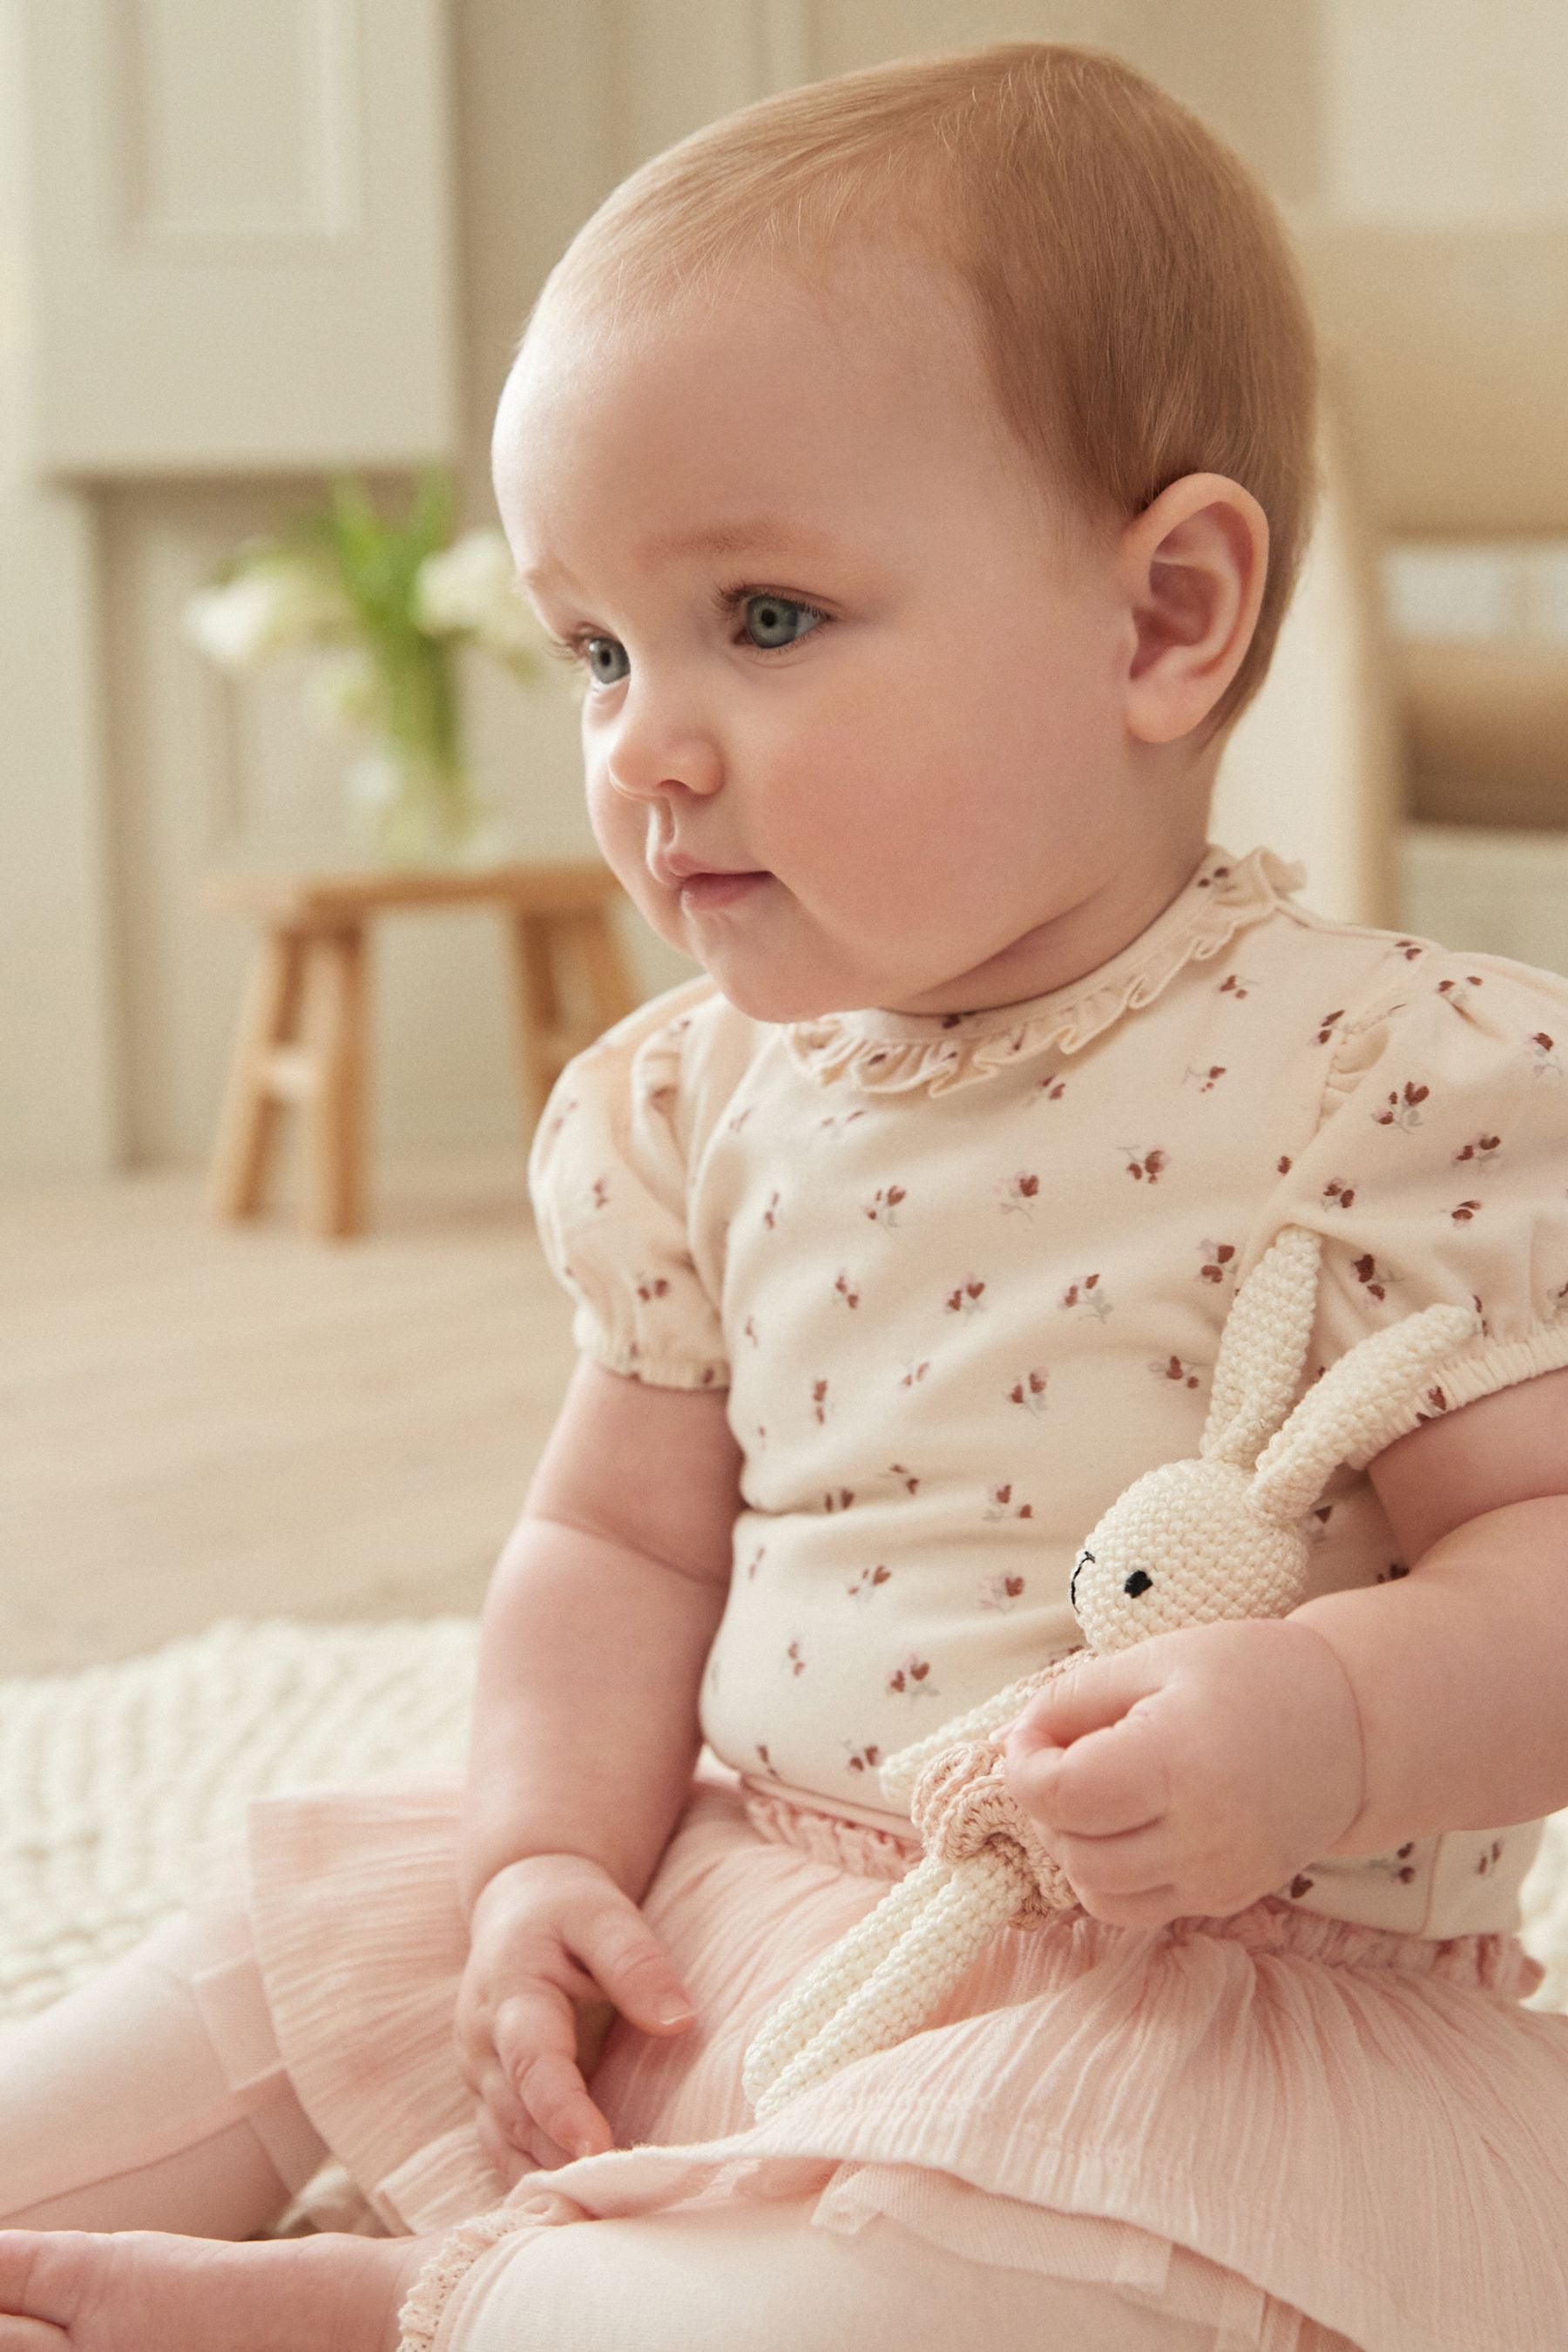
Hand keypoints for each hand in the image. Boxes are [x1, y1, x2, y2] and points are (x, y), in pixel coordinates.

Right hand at [454, 1851, 697, 2188]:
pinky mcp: (490, 2097)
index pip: (531, 2062)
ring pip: (507, 2143)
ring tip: (604, 2213)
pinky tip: (577, 2206)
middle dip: (561, 2159)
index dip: (561, 2110)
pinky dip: (536, 2179)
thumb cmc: (568, 1909)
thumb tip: (679, 2022)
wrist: (519, 1906)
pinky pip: (505, 2149)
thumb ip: (637, 1965)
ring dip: (548, 2180)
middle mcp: (483, 2043)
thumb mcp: (605, 1916)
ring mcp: (480, 2075)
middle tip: (618, 2197)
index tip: (596, 2147)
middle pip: (517, 2116)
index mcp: (509, 1994)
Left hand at [1001, 1617, 1366, 1928]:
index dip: (1024, 1764)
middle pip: (1072, 1848)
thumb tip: (1014, 1740)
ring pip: (1096, 1890)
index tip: (1033, 1733)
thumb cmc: (1248, 1674)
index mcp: (1178, 1761)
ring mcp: (1217, 1876)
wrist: (1351, 1726)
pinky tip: (1124, 1825)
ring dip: (1072, 1843)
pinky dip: (1109, 1873)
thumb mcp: (1155, 1659)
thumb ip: (1075, 1700)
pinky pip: (1136, 1907)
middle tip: (1060, 1755)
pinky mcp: (1226, 1898)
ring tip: (1092, 1792)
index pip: (1059, 1794)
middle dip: (1044, 1803)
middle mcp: (1201, 1833)